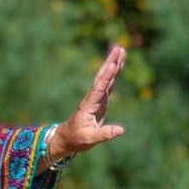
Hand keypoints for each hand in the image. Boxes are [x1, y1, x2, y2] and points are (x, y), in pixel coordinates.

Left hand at [48, 45, 125, 160]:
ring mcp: (96, 98)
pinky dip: (114, 73)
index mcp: (89, 106)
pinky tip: (118, 64)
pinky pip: (108, 83)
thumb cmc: (77, 139)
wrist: (67, 138)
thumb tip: (121, 130)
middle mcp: (92, 99)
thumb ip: (105, 134)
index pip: (99, 89)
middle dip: (110, 63)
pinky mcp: (100, 100)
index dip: (106, 78)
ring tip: (120, 50)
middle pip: (102, 78)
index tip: (112, 65)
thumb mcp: (90, 139)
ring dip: (113, 64)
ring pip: (105, 78)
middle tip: (118, 49)